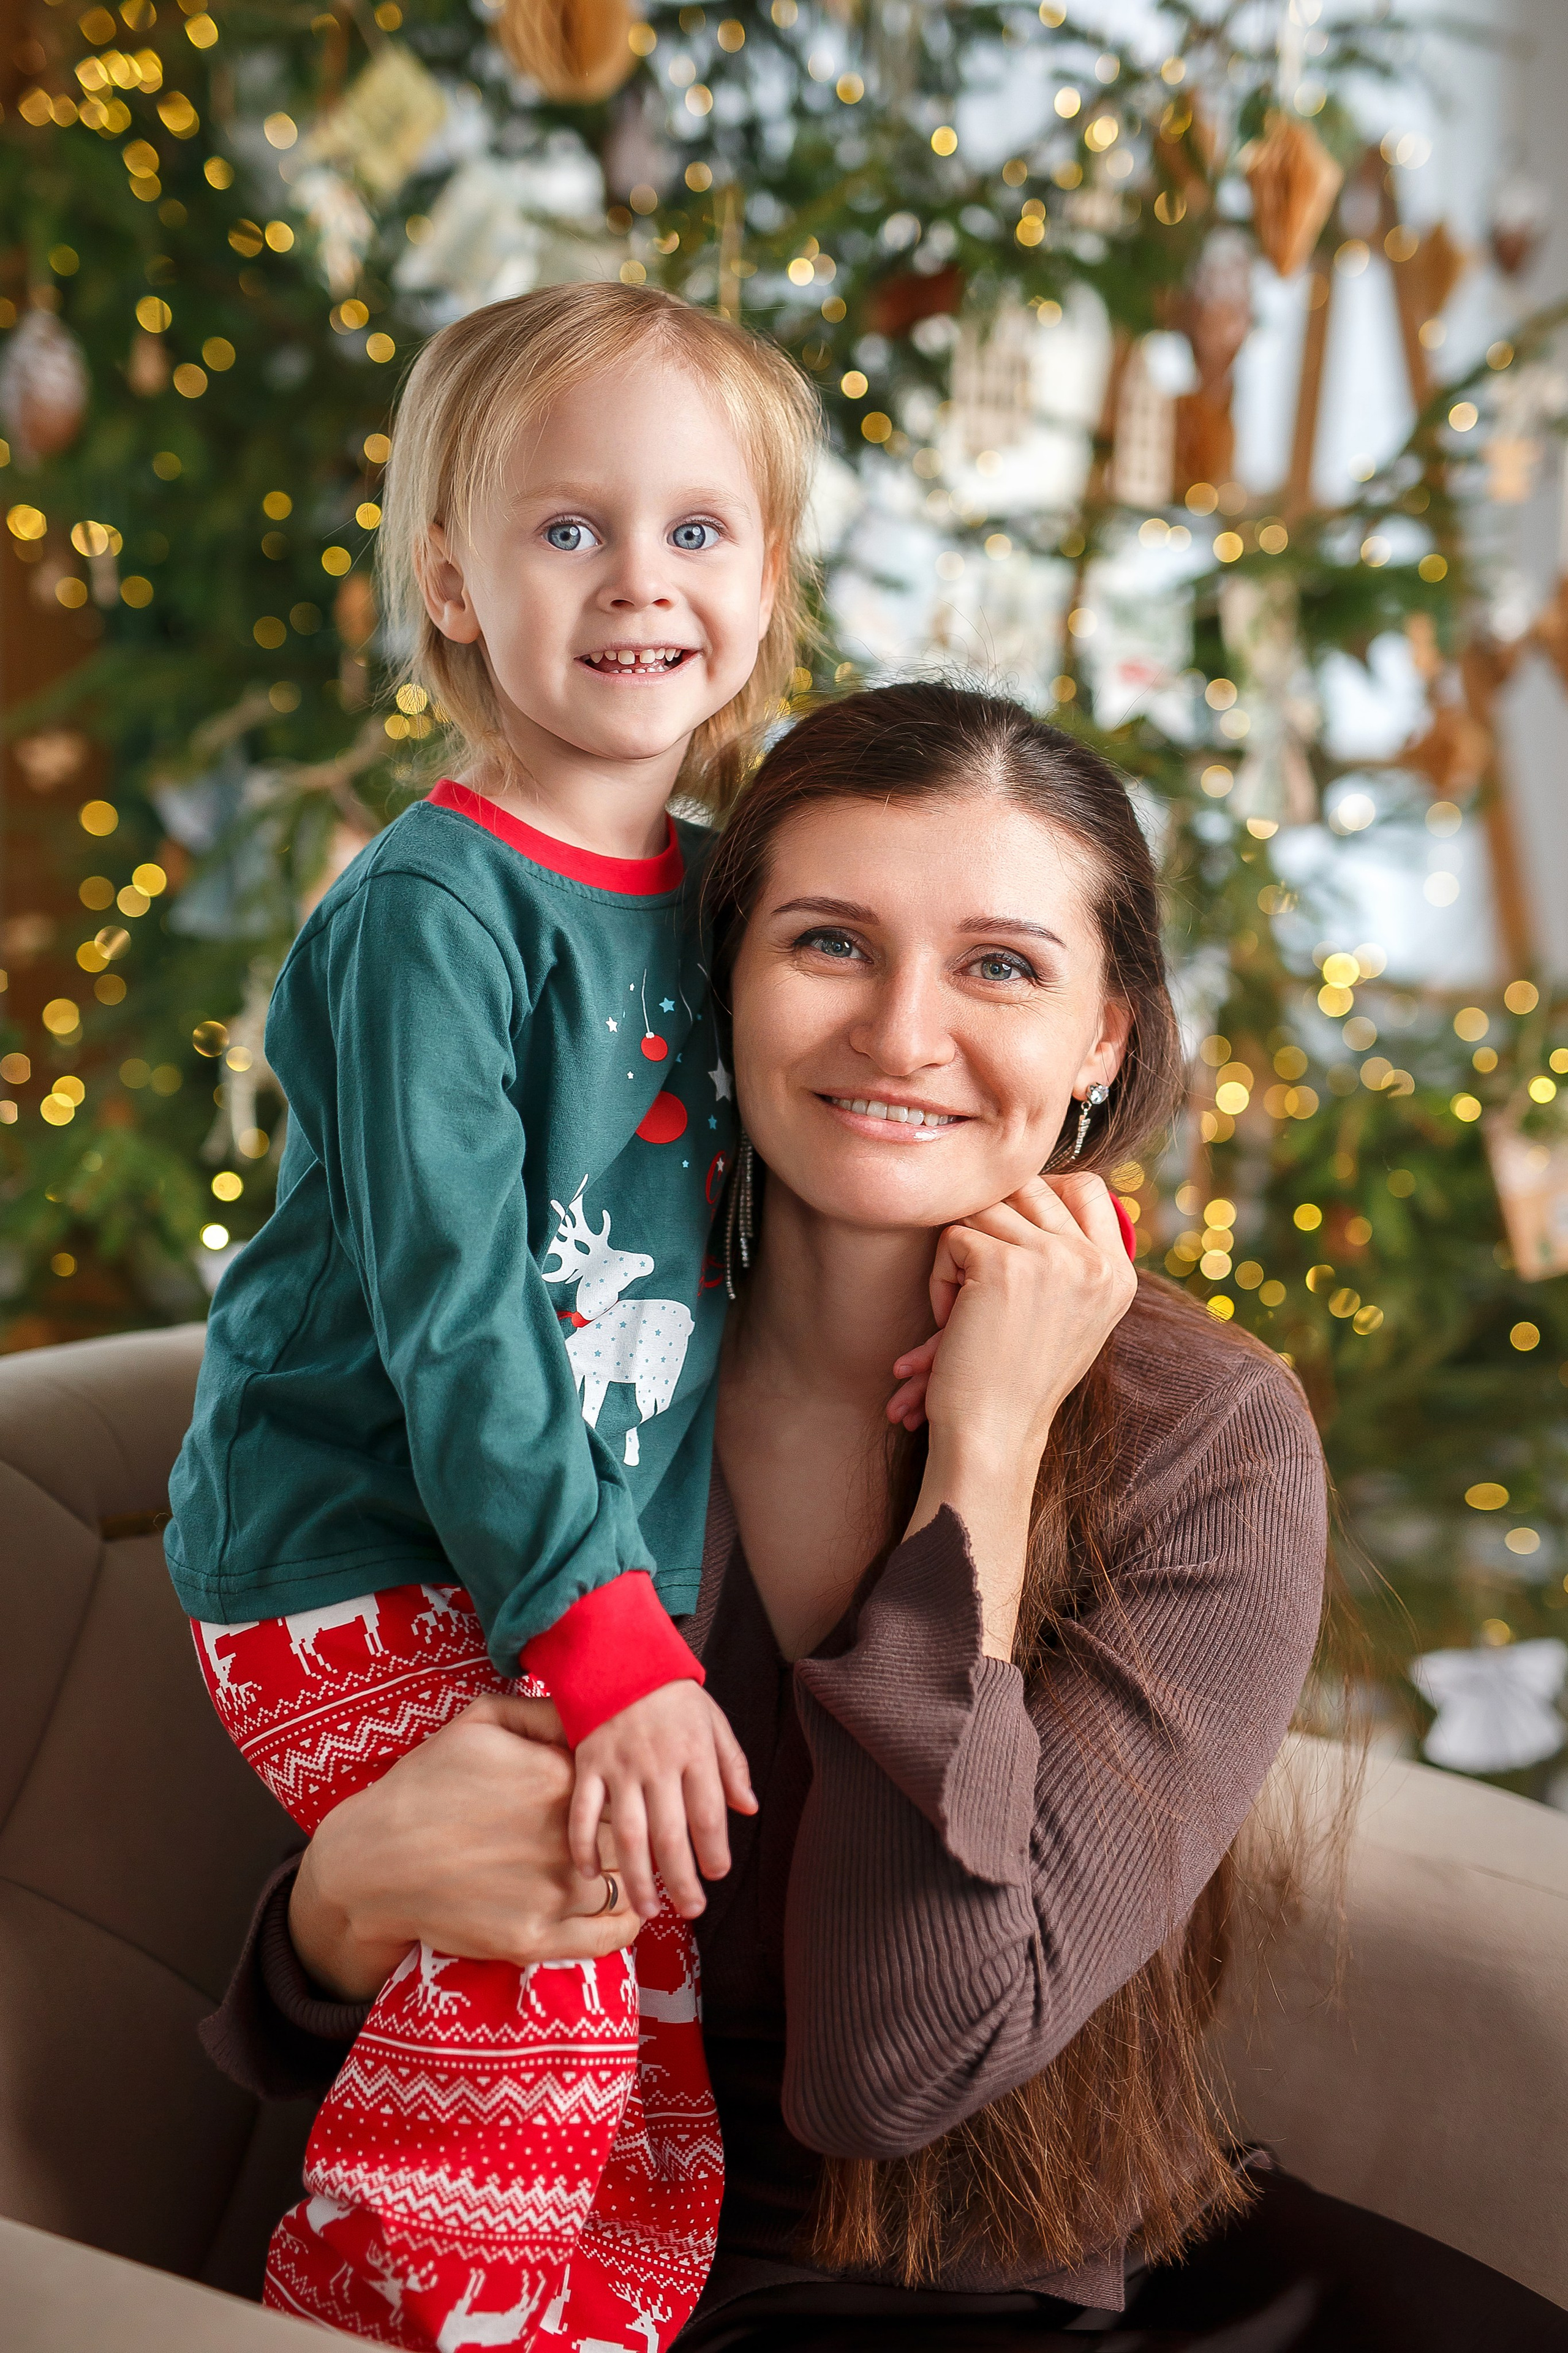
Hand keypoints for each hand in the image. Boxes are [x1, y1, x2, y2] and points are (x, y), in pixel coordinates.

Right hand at [289, 1693, 640, 2000]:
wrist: (373, 1860)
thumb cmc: (426, 1783)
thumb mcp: (480, 1720)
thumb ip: (545, 1712)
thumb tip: (593, 1713)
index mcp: (556, 1778)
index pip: (626, 1782)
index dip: (632, 1787)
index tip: (632, 1790)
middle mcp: (561, 1836)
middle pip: (633, 1834)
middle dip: (640, 1832)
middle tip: (643, 1833)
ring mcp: (549, 1892)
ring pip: (629, 1886)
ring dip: (639, 1878)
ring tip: (640, 1872)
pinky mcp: (533, 1938)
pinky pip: (606, 1937)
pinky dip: (626, 1925)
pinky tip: (626, 1911)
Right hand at [570, 1679, 755, 1922]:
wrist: (619, 1654)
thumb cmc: (671, 1694)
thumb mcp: (713, 1720)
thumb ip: (733, 1765)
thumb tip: (749, 1808)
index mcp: (694, 1751)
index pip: (708, 1813)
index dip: (714, 1850)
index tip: (717, 1874)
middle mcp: (658, 1763)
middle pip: (671, 1834)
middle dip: (681, 1879)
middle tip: (690, 1910)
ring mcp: (620, 1766)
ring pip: (628, 1834)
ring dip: (637, 1877)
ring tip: (647, 1910)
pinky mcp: (588, 1764)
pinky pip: (582, 1812)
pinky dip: (582, 1845)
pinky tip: (587, 1873)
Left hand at [903, 1173, 1137, 1658]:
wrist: (993, 1438)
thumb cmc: (1016, 1381)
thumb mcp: (1069, 1316)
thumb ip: (1069, 1257)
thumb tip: (1044, 1187)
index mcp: (1118, 1275)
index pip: (1089, 1186)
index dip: (1041, 1194)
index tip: (1012, 1233)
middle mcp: (1095, 1262)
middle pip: (1027, 1188)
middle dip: (990, 1226)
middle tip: (977, 1283)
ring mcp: (1053, 1258)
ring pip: (984, 1209)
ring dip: (960, 1256)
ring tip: (962, 1311)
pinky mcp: (1004, 1264)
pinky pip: (953, 1237)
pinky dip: (939, 1280)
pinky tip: (950, 1324)